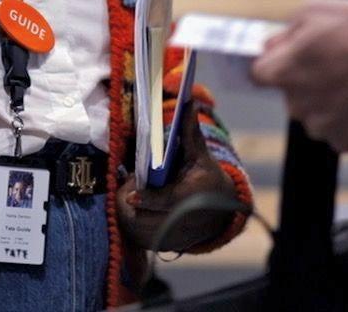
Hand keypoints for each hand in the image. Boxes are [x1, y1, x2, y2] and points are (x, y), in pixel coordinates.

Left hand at [117, 110, 237, 251]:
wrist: (221, 212)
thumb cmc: (208, 178)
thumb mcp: (201, 156)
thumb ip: (190, 133)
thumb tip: (189, 101)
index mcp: (191, 196)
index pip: (165, 200)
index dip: (147, 198)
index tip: (131, 195)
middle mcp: (183, 220)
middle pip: (147, 216)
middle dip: (132, 203)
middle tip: (126, 190)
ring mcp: (174, 235)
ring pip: (140, 228)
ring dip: (130, 214)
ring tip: (129, 197)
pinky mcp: (165, 245)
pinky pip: (140, 237)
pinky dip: (133, 225)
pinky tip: (135, 210)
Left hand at [251, 0, 347, 151]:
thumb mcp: (319, 8)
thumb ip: (288, 29)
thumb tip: (275, 44)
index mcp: (281, 71)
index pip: (259, 73)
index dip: (276, 62)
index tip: (293, 57)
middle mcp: (294, 104)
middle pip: (290, 93)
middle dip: (305, 80)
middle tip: (336, 62)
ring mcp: (320, 127)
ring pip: (315, 112)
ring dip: (328, 100)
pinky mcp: (345, 142)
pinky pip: (338, 129)